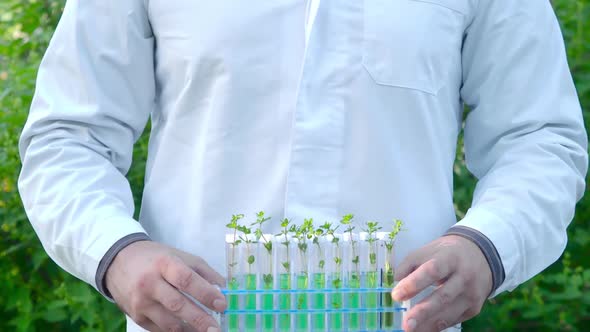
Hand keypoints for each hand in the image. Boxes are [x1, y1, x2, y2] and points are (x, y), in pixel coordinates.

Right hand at [105, 240, 226, 331]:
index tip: (222, 304)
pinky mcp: (136, 317)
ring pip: (168, 323)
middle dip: (199, 319)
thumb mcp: (180, 256)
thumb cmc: (156, 258)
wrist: (119, 261)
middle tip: (216, 329)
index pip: (186, 279)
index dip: (205, 293)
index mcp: (164, 264)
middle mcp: (150, 283)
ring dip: (189, 330)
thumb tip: (224, 289)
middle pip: (177, 305)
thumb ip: (203, 271)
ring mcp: (140, 302)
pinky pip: (159, 330)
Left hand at [391, 235, 492, 331]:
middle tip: (406, 323)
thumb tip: (396, 280)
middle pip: (443, 296)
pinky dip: (437, 327)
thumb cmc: (447, 254)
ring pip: (449, 313)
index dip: (414, 283)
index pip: (432, 271)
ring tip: (411, 330)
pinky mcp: (474, 308)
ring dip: (428, 324)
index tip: (397, 295)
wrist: (482, 255)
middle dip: (423, 311)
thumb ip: (410, 263)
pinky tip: (423, 330)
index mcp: (450, 258)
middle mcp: (464, 276)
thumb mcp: (429, 250)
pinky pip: (454, 320)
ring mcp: (472, 294)